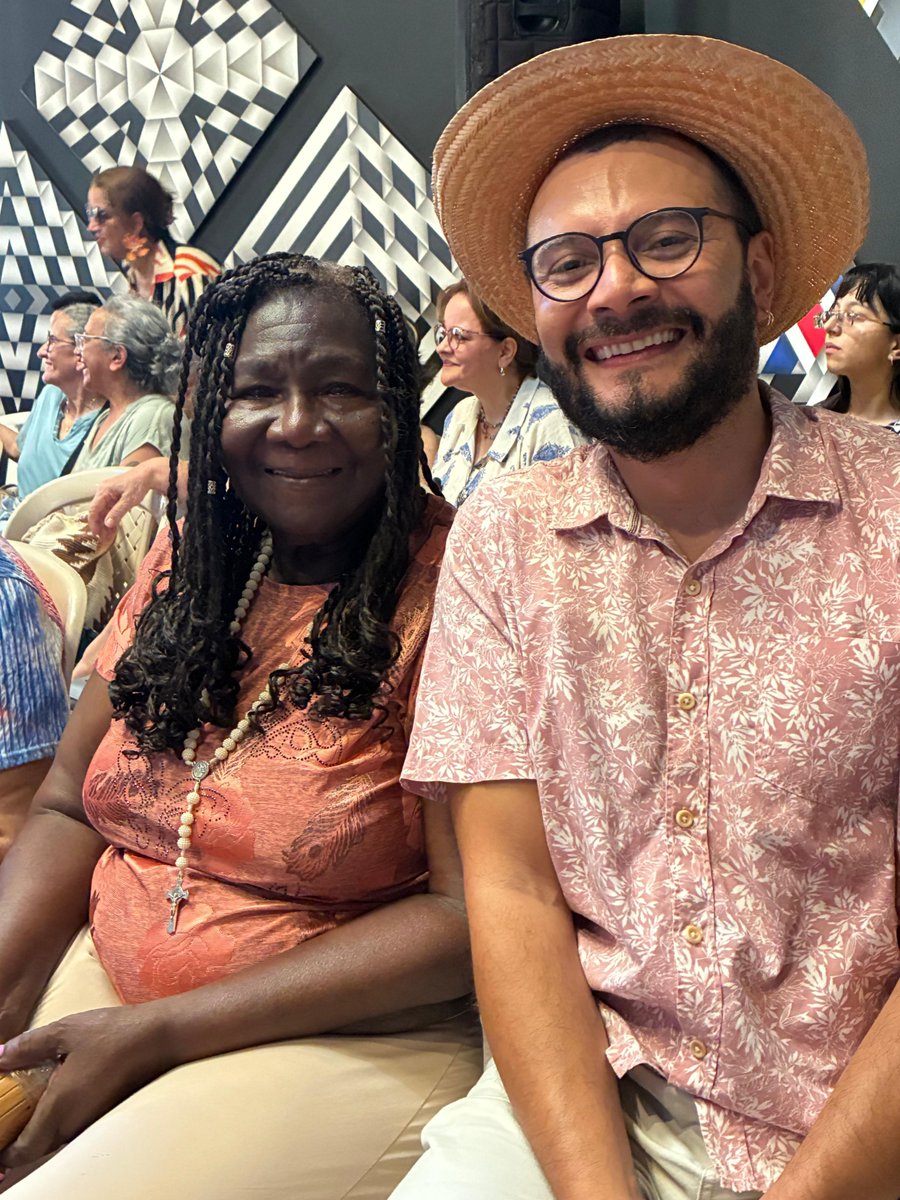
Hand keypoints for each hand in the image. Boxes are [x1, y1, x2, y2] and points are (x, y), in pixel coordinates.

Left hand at [0, 1006, 173, 1166]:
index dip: (3, 1152)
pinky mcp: (103, 1115)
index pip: (21, 1152)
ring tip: (29, 1100)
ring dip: (38, 1128)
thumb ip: (28, 1046)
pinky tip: (58, 1092)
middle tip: (9, 1112)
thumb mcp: (64, 1031)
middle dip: (17, 1138)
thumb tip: (0, 1056)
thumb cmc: (113, 1033)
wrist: (159, 1037)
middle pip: (35, 1149)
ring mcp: (91, 1122)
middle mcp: (73, 1125)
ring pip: (54, 1139)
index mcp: (58, 1109)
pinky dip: (57, 1119)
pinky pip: (72, 1128)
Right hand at [86, 457, 166, 537]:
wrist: (147, 475)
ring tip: (108, 534)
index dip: (93, 522)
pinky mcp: (114, 497)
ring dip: (105, 523)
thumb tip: (108, 522)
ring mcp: (108, 494)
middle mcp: (103, 491)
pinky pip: (109, 509)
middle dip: (100, 525)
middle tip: (103, 537)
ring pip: (103, 512)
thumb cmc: (138, 483)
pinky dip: (111, 518)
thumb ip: (117, 512)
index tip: (96, 532)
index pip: (93, 509)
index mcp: (104, 490)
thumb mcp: (129, 500)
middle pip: (97, 511)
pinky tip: (113, 527)